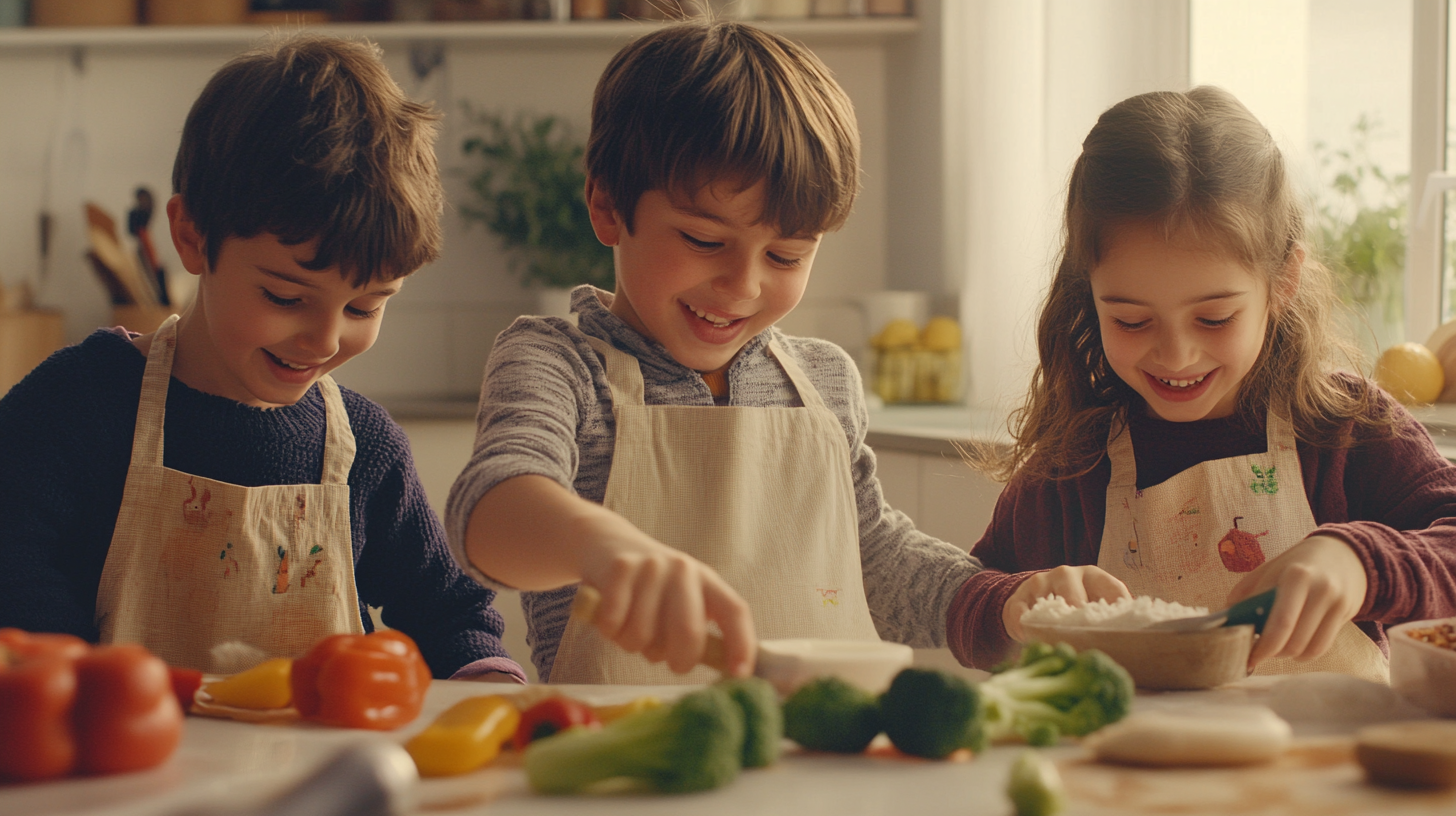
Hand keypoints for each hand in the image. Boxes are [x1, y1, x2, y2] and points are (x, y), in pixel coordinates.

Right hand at [575, 511, 756, 677]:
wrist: (605, 541)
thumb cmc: (649, 588)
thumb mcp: (681, 600)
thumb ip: (699, 630)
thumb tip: (724, 670)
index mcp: (707, 580)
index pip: (734, 611)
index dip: (742, 645)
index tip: (739, 675)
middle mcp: (684, 570)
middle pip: (689, 633)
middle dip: (679, 661)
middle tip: (668, 661)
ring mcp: (652, 567)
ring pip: (643, 636)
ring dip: (633, 645)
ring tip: (631, 628)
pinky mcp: (620, 568)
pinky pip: (613, 623)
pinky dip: (609, 631)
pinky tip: (611, 616)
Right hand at [1001, 565, 1130, 641]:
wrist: (1031, 598)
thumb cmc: (1072, 606)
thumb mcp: (1092, 605)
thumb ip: (1109, 620)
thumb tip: (1138, 648)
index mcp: (1093, 576)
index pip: (1112, 589)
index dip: (1119, 609)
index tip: (1125, 632)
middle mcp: (1067, 574)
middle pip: (1076, 594)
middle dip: (1080, 619)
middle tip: (1087, 641)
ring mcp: (1040, 583)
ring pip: (1047, 600)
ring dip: (1051, 624)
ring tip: (1058, 643)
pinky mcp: (1017, 597)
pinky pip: (1019, 612)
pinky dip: (1024, 627)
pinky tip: (1030, 639)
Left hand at [1227, 534, 1366, 669]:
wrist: (1341, 554)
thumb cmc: (1295, 565)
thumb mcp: (1268, 570)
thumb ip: (1245, 594)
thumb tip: (1224, 621)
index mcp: (1295, 576)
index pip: (1279, 623)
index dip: (1261, 646)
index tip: (1247, 656)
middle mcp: (1320, 589)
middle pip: (1293, 641)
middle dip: (1271, 651)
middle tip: (1259, 650)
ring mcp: (1336, 603)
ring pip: (1307, 649)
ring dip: (1286, 654)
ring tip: (1276, 645)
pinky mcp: (1347, 614)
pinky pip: (1321, 647)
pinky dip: (1304, 654)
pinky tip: (1294, 644)